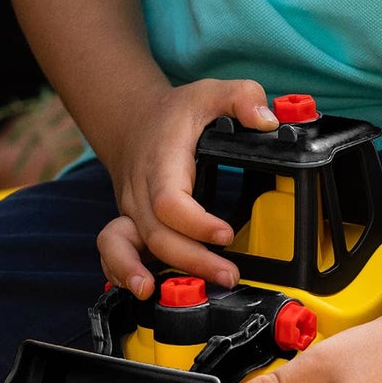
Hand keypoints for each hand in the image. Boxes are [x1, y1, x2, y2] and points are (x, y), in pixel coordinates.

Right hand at [97, 78, 279, 298]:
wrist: (133, 120)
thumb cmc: (176, 113)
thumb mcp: (211, 92)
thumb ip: (243, 97)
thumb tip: (266, 121)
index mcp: (162, 162)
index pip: (169, 201)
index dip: (196, 223)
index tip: (225, 232)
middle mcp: (140, 190)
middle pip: (157, 235)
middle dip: (192, 260)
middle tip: (230, 274)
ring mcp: (131, 210)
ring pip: (134, 248)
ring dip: (158, 272)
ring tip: (189, 290)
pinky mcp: (130, 224)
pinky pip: (114, 253)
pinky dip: (122, 273)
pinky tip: (146, 289)